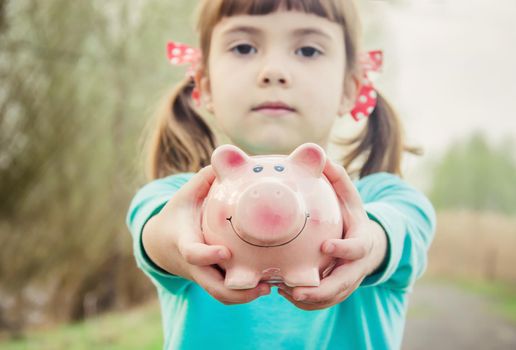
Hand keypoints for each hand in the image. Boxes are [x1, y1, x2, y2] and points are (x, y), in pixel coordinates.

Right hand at [143, 165, 270, 304]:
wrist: (161, 243)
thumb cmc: (179, 214)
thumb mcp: (185, 195)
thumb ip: (204, 179)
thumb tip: (226, 159)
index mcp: (184, 242)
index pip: (193, 253)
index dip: (207, 255)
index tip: (225, 253)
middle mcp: (193, 265)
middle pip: (211, 286)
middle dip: (235, 291)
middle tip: (263, 285)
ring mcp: (202, 276)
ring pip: (221, 295)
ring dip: (244, 297)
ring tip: (270, 288)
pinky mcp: (211, 280)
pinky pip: (226, 292)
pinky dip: (244, 293)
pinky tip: (268, 284)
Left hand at [276, 160, 386, 309]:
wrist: (368, 244)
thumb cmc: (352, 217)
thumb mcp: (350, 197)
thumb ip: (338, 179)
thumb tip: (321, 156)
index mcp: (361, 242)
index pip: (355, 249)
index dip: (342, 250)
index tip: (325, 247)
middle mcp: (356, 266)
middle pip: (342, 285)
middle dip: (320, 291)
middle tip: (295, 289)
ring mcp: (348, 282)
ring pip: (330, 298)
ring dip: (307, 298)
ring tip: (283, 290)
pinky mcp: (338, 291)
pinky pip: (322, 303)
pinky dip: (305, 302)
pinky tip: (284, 293)